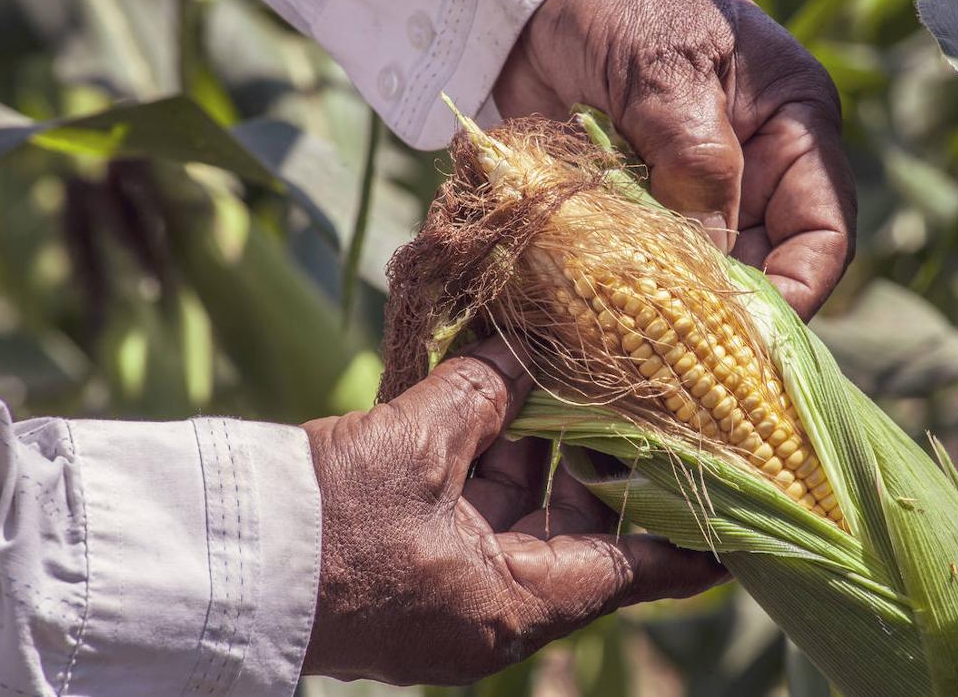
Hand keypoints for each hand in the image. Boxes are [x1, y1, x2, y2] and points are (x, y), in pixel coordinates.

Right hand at [300, 337, 724, 684]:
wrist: (216, 562)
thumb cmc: (325, 524)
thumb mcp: (415, 449)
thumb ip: (482, 394)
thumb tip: (523, 349)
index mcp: (513, 603)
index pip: (633, 571)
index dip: (689, 541)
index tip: (741, 516)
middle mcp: (491, 607)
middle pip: (579, 533)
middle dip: (602, 464)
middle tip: (643, 401)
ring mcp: (450, 589)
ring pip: (522, 514)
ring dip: (540, 449)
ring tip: (570, 379)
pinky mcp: (412, 565)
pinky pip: (473, 511)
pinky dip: (490, 459)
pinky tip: (501, 397)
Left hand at [494, 0, 855, 318]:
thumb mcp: (667, 69)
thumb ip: (695, 161)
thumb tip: (709, 264)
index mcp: (793, 130)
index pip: (823, 234)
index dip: (796, 292)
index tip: (749, 338)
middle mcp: (752, 173)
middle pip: (761, 270)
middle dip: (725, 317)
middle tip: (678, 361)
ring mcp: (690, 196)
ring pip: (700, 279)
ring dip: (668, 313)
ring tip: (633, 345)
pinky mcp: (633, 211)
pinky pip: (641, 270)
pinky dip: (622, 295)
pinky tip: (596, 316)